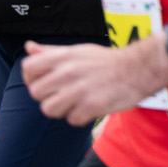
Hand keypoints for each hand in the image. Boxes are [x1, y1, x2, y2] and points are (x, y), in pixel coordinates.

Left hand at [23, 35, 167, 126]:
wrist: (139, 68)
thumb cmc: (106, 61)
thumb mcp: (78, 51)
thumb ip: (51, 52)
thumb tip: (29, 47)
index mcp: (64, 57)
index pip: (28, 68)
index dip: (32, 78)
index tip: (45, 82)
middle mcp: (69, 72)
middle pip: (36, 93)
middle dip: (47, 96)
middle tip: (63, 94)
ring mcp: (79, 90)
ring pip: (49, 109)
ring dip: (61, 109)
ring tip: (75, 102)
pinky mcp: (91, 106)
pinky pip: (71, 119)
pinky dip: (80, 117)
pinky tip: (89, 107)